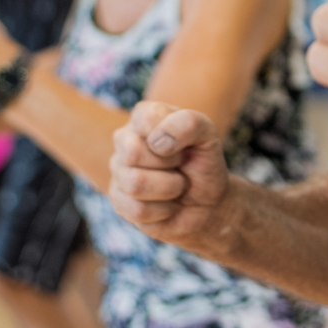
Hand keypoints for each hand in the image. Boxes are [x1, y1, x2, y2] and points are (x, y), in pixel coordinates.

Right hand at [109, 101, 231, 250]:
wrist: (209, 203)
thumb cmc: (203, 164)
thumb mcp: (207, 135)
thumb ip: (187, 123)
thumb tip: (156, 142)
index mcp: (143, 116)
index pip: (147, 118)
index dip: (174, 136)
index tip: (185, 145)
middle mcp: (125, 140)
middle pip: (133, 152)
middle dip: (170, 164)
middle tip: (180, 166)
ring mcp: (118, 171)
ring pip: (135, 184)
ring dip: (169, 188)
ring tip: (176, 185)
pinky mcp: (119, 201)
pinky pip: (136, 209)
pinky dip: (163, 211)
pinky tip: (167, 205)